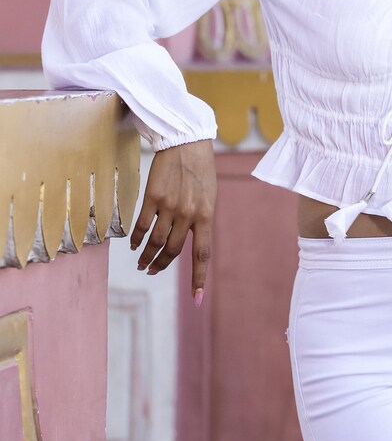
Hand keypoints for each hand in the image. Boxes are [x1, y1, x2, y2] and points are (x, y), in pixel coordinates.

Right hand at [130, 138, 216, 301]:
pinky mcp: (153, 197)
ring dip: (147, 256)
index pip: (202, 254)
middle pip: (173, 251)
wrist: (188, 142)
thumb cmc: (200, 170)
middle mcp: (189, 214)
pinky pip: (142, 225)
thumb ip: (200, 219)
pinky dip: (137, 239)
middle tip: (153, 271)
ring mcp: (170, 206)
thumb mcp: (208, 197)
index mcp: (207, 216)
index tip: (196, 299)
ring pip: (155, 242)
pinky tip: (134, 245)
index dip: (198, 278)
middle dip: (162, 265)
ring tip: (142, 263)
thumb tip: (189, 241)